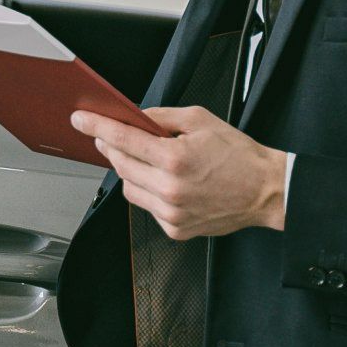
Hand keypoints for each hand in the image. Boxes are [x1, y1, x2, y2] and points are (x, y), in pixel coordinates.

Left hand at [70, 106, 288, 241]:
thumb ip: (161, 117)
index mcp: (175, 159)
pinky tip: (164, 182)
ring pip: (129, 189)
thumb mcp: (200, 120)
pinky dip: (148, 192)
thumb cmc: (238, 155)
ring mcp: (171, 213)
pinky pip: (147, 206)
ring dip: (129, 171)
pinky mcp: (176, 229)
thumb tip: (134, 117)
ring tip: (146, 159)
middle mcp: (169, 189)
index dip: (97, 127)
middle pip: (121, 164)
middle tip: (109, 135)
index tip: (80, 120)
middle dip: (111, 147)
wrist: (266, 191)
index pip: (123, 140)